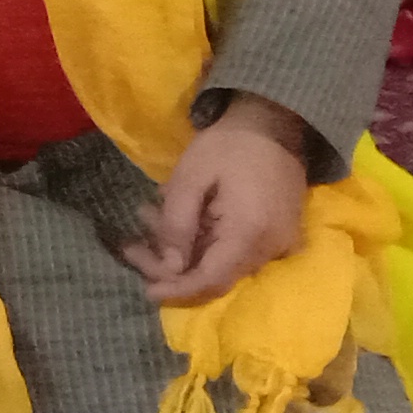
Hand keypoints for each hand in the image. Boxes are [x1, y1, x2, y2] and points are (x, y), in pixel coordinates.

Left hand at [124, 102, 311, 305]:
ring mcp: (281, 242)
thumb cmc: (228, 144)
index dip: (177, 289)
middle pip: (215, 276)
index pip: (211, 279)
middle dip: (170, 267)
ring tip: (147, 217)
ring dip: (182, 249)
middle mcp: (272, 246)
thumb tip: (170, 268)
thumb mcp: (190, 178)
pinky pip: (237, 250)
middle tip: (131, 246)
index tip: (145, 290)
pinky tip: (175, 217)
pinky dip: (204, 240)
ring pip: (223, 264)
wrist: (274, 122)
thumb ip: (177, 224)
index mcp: (251, 232)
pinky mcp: (280, 235)